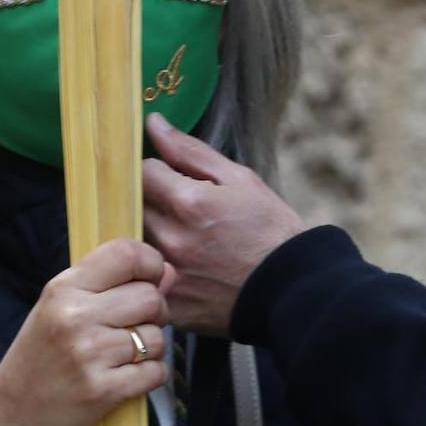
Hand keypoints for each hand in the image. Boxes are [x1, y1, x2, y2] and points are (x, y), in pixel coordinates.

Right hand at [0, 239, 170, 425]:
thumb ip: (110, 287)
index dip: (151, 263)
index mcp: (63, 289)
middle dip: (155, 312)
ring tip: (124, 355)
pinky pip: (156, 372)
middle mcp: (76, 316)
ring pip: (157, 337)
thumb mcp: (58, 312)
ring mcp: (90, 354)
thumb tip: (170, 272)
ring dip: (151, 348)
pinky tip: (127, 377)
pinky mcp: (103, 390)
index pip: (126, 254)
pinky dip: (150, 376)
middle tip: (135, 326)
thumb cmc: (37, 363)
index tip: (152, 277)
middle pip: (151, 297)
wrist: (9, 423)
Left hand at [142, 114, 303, 335]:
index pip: (141, 171)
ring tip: (180, 237)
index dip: (157, 171)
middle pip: (132, 206)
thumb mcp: (239, 180)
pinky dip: (153, 267)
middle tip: (176, 208)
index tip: (172, 179)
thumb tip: (153, 123)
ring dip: (147, 233)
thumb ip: (190, 151)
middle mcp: (172, 238)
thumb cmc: (270, 229)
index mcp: (188, 202)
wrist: (293, 289)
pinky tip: (181, 266)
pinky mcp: (169, 303)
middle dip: (150, 201)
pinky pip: (143, 277)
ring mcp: (167, 274)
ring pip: (133, 241)